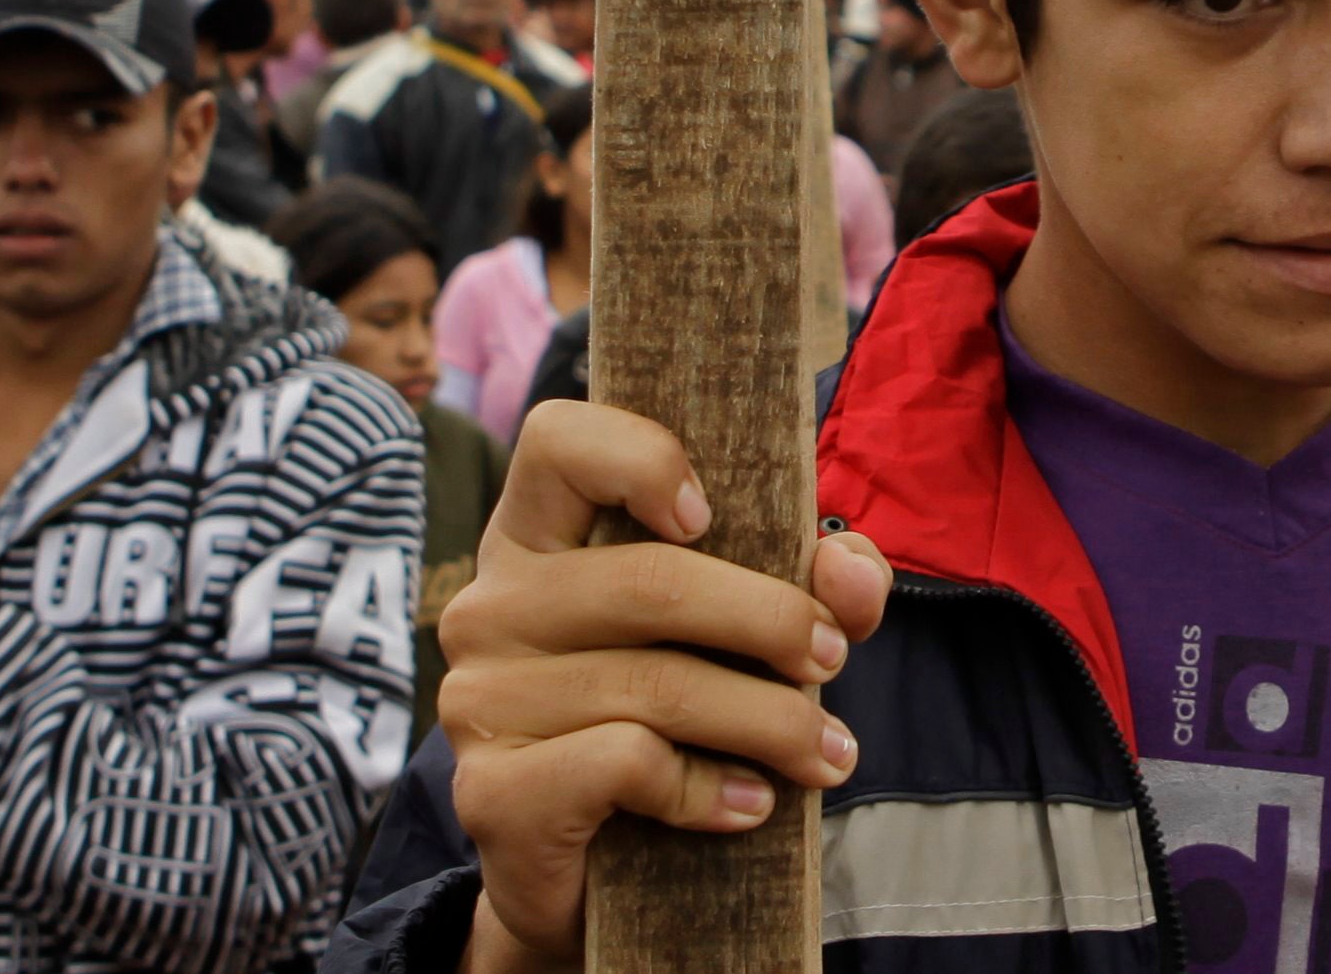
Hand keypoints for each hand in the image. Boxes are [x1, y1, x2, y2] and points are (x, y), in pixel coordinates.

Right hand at [442, 401, 889, 973]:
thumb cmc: (668, 731)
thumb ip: (810, 589)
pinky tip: (748, 804)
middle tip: (832, 661)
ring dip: (768, 720)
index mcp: (535, 539)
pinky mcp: (493, 790)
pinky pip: (625, 761)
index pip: (558, 440)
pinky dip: (707, 786)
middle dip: (766, 619)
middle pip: (646, 580)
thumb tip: (850, 571)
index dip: (641, 458)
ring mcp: (480, 699)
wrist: (587, 890)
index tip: (712, 515)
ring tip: (825, 752)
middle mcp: (490, 605)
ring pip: (655, 684)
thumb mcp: (742, 642)